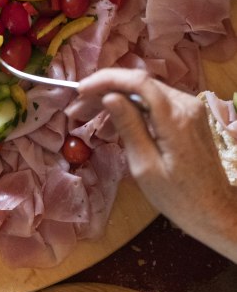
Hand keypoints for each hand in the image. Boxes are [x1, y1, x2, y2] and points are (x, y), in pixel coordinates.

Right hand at [78, 68, 236, 261]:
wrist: (215, 211)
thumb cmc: (178, 198)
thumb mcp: (145, 167)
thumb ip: (129, 127)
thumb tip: (109, 97)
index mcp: (176, 119)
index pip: (139, 82)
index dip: (107, 80)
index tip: (81, 90)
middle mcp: (186, 105)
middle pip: (139, 83)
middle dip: (105, 90)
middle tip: (77, 108)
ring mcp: (189, 108)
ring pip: (144, 91)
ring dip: (115, 97)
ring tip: (87, 114)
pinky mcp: (188, 114)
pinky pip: (153, 101)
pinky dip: (130, 105)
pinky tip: (111, 119)